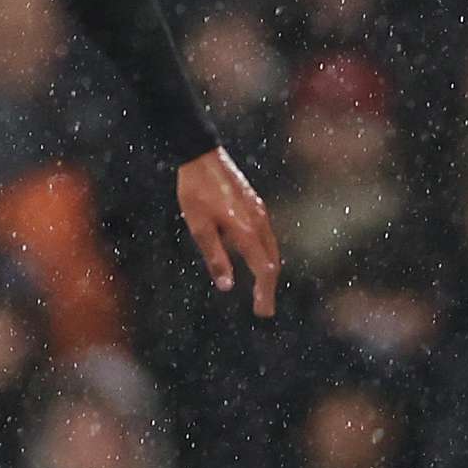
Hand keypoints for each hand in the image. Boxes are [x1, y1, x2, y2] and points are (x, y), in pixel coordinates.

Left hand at [176, 148, 280, 318]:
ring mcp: (259, 211)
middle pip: (272, 261)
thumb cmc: (195, 191)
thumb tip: (227, 286)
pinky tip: (254, 259)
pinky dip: (265, 253)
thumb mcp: (198, 227)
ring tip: (261, 288)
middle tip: (263, 308)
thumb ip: (215, 257)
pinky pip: (266, 235)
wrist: (200, 155)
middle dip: (268, 286)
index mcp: (246, 230)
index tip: (263, 312)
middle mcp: (259, 222)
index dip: (265, 293)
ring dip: (268, 270)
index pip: (264, 270)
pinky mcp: (255, 204)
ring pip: (271, 248)